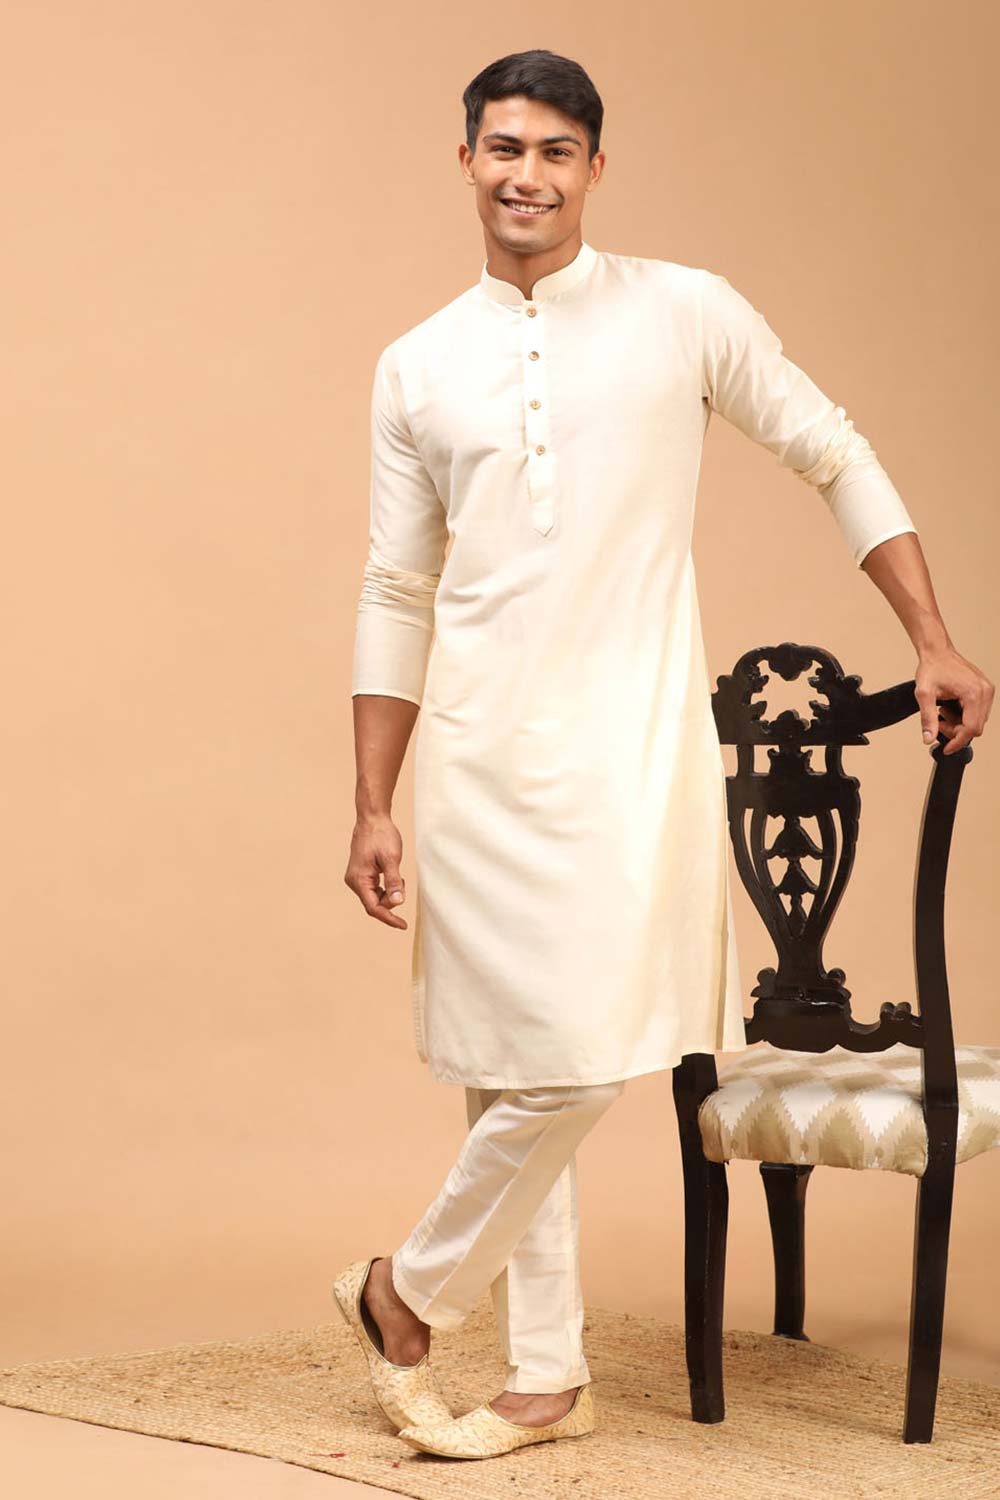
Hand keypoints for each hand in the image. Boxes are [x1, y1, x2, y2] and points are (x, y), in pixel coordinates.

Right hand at [344, 813, 408, 928]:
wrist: (372, 819)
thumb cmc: (381, 835)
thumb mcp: (391, 858)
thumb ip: (393, 881)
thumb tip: (397, 902)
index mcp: (359, 880)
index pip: (374, 908)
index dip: (389, 918)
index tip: (403, 925)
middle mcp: (354, 881)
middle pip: (375, 904)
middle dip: (391, 900)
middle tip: (402, 882)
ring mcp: (356, 878)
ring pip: (376, 897)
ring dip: (389, 892)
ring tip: (398, 875)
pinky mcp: (361, 874)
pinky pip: (375, 889)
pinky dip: (386, 887)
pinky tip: (393, 875)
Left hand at [914, 647, 994, 755]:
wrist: (937, 652)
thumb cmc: (932, 668)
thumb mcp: (924, 694)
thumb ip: (927, 718)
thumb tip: (928, 738)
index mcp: (973, 693)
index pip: (971, 728)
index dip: (957, 742)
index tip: (946, 749)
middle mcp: (985, 692)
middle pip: (976, 727)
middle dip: (956, 731)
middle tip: (939, 721)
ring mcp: (987, 690)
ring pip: (978, 721)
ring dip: (960, 723)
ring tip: (944, 711)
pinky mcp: (985, 690)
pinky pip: (979, 712)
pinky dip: (965, 716)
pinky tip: (951, 707)